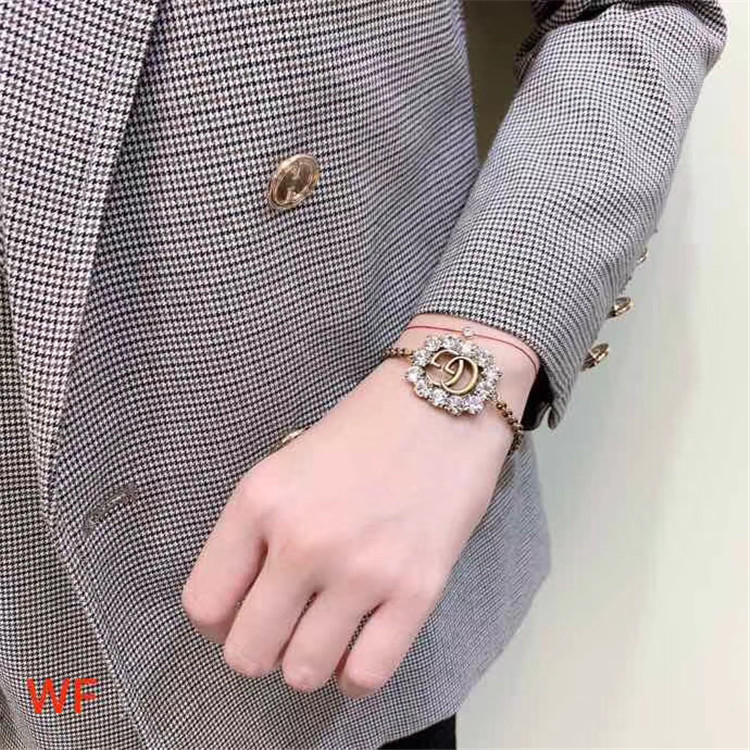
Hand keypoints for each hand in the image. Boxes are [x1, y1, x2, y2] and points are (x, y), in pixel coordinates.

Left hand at [180, 315, 537, 698]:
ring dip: (307, 663)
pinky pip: (366, 675)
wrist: (442, 405)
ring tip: (325, 634)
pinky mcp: (417, 590)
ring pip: (302, 673)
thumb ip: (255, 531)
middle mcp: (303, 541)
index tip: (241, 615)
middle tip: (285, 627)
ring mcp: (362, 570)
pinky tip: (359, 649)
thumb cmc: (363, 431)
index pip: (204, 605)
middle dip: (261, 650)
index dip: (218, 623)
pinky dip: (355, 676)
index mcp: (260, 502)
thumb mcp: (285, 464)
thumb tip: (241, 606)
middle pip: (247, 653)